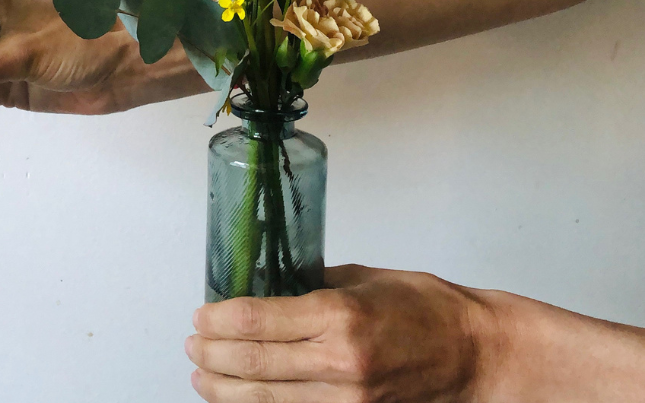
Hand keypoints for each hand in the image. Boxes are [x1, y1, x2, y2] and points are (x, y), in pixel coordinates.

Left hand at [186, 264, 499, 401]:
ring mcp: (348, 400)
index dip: (218, 319)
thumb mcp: (364, 277)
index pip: (257, 320)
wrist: (476, 355)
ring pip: (267, 400)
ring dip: (225, 390)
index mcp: (338, 315)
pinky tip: (240, 400)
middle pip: (254, 364)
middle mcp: (339, 362)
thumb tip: (271, 284)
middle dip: (213, 355)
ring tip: (202, 376)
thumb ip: (314, 283)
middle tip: (192, 345)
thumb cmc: (428, 308)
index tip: (200, 314)